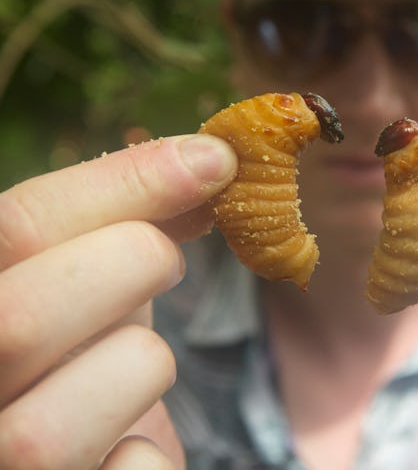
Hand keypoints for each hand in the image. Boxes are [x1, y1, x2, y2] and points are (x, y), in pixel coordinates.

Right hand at [0, 135, 236, 468]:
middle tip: (164, 260)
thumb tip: (209, 164)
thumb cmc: (74, 359)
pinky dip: (148, 455)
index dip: (124, 183)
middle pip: (19, 319)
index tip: (215, 160)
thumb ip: (123, 228)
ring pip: (53, 427)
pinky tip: (128, 444)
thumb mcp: (86, 285)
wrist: (64, 457)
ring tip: (136, 367)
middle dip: (132, 266)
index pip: (13, 227)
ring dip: (137, 370)